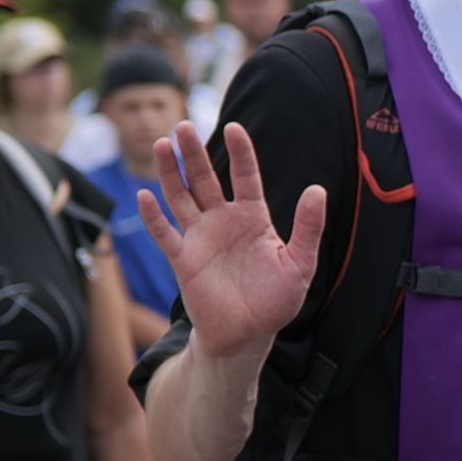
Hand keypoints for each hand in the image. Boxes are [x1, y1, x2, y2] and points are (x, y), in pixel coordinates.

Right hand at [140, 122, 327, 362]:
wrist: (248, 336)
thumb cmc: (275, 301)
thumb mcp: (299, 264)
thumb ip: (308, 228)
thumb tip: (317, 190)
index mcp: (252, 218)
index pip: (244, 176)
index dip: (240, 153)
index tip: (234, 128)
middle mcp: (223, 221)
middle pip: (205, 179)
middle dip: (194, 153)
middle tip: (182, 125)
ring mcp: (201, 238)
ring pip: (181, 197)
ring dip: (170, 173)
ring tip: (163, 145)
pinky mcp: (184, 260)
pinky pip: (165, 234)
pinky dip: (153, 217)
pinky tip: (144, 196)